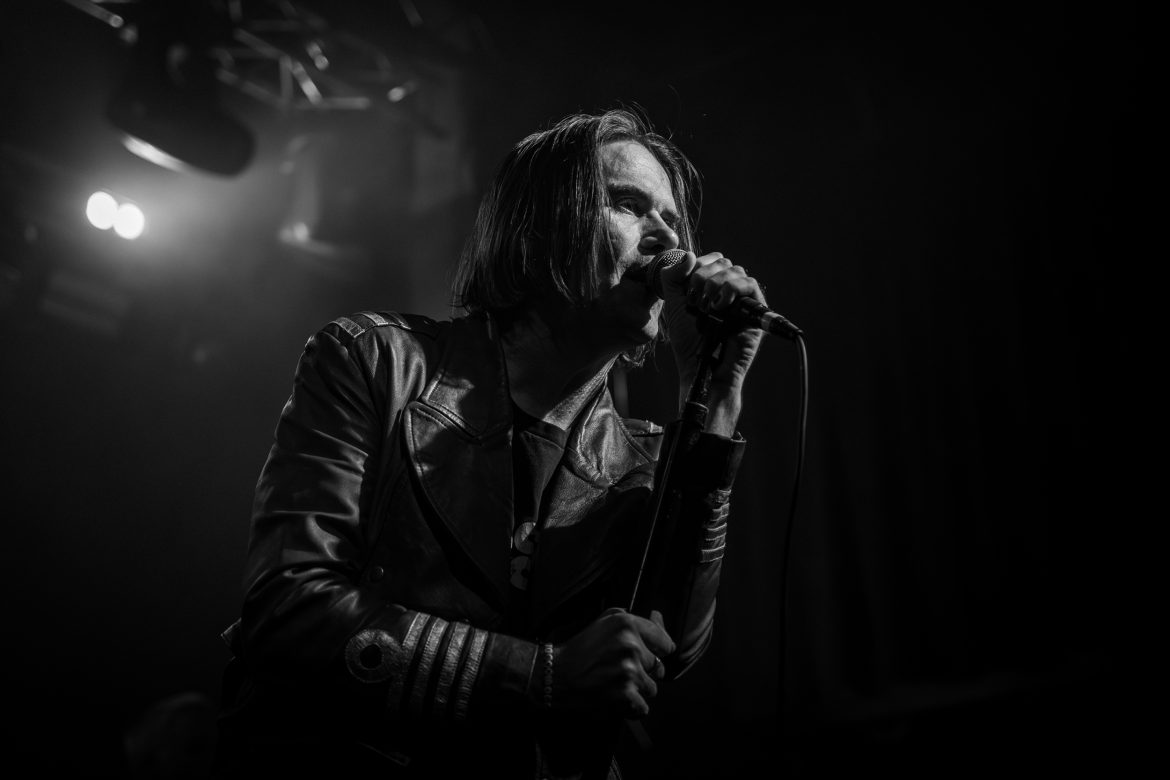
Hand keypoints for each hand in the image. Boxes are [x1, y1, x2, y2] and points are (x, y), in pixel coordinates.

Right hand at [549, 608, 673, 718]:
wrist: (557, 674)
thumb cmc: (581, 648)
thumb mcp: (605, 621)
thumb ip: (635, 619)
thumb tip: (659, 617)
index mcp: (627, 623)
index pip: (665, 643)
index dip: (658, 652)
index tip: (651, 656)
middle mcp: (631, 645)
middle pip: (659, 668)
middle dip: (644, 672)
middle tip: (621, 671)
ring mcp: (629, 670)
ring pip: (652, 689)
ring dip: (637, 690)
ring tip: (616, 684)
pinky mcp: (625, 693)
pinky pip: (643, 707)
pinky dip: (631, 708)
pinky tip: (616, 698)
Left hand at [658, 252, 765, 421]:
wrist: (700, 366)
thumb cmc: (688, 341)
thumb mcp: (674, 304)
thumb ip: (673, 277)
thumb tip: (689, 255)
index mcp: (711, 287)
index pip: (710, 260)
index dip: (697, 267)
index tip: (687, 290)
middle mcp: (728, 291)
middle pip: (722, 262)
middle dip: (703, 277)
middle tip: (696, 302)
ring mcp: (742, 300)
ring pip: (735, 270)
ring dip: (715, 285)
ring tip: (707, 308)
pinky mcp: (755, 311)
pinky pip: (750, 284)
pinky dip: (732, 289)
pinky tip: (720, 306)